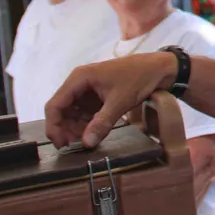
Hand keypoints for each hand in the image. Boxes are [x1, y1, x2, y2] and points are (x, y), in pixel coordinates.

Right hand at [45, 52, 176, 148]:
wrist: (160, 68)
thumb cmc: (139, 78)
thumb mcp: (120, 101)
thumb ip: (102, 122)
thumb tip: (86, 143)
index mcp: (79, 78)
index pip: (54, 105)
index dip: (54, 126)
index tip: (61, 145)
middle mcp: (79, 83)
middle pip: (62, 111)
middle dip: (66, 129)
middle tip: (77, 146)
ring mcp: (88, 89)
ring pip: (73, 113)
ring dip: (77, 128)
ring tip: (89, 139)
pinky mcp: (97, 95)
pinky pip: (85, 113)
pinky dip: (87, 124)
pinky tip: (95, 132)